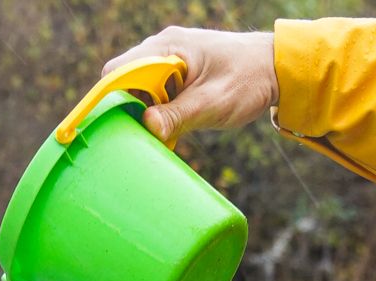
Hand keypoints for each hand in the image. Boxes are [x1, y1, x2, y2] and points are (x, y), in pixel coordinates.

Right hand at [100, 26, 277, 149]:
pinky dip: (156, 112)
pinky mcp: (176, 74)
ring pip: (138, 89)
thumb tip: (147, 127)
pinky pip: (153, 93)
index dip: (106, 99)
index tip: (101, 125)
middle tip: (140, 137)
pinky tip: (170, 127)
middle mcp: (163, 49)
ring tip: (162, 132)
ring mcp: (169, 60)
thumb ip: (178, 115)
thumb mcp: (212, 103)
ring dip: (144, 113)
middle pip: (124, 81)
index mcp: (169, 48)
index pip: (120, 71)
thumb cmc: (247, 80)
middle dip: (126, 110)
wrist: (274, 68)